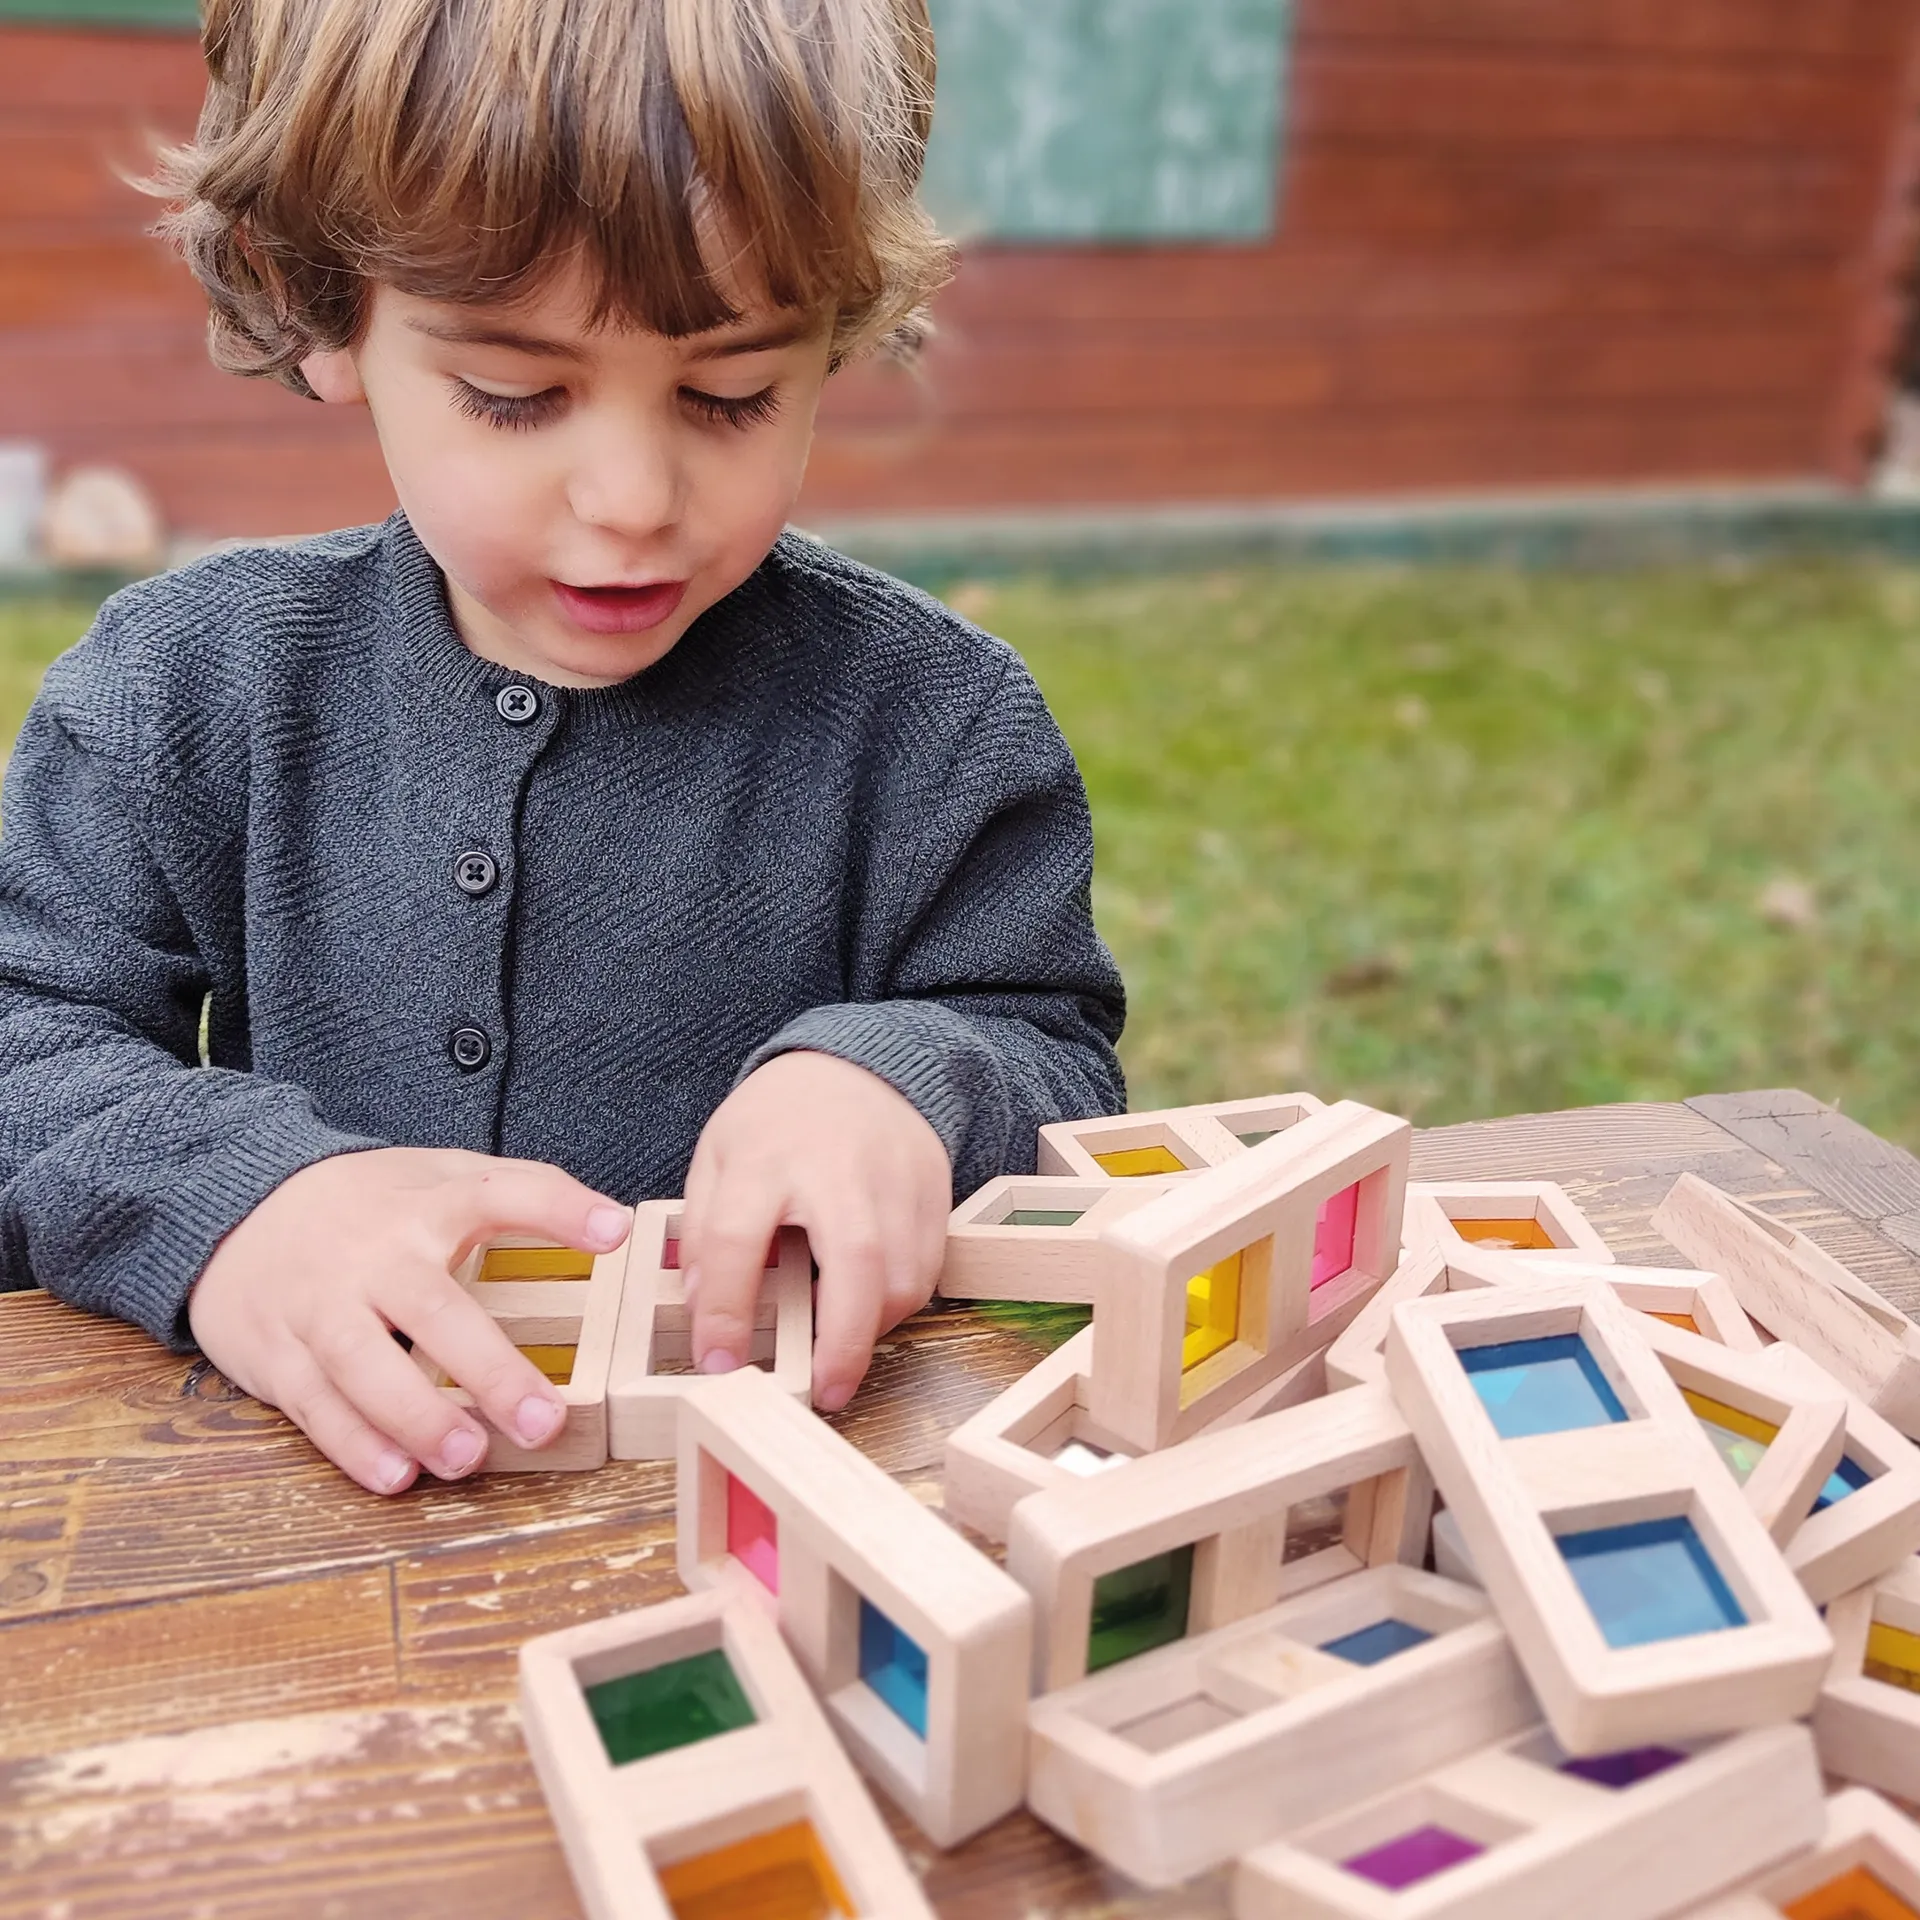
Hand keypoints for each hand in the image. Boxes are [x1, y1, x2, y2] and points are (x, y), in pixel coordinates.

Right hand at [188, 1147, 629, 1493]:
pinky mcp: (277, 1355)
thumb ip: (520, 1192)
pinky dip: (354, 1445)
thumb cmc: (370, 1204)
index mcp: (427, 1204)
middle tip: (543, 1421)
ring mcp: (320, 1305)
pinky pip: (316, 1406)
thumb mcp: (440, 1176)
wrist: (237, 1211)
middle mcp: (375, 1255)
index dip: (558, 1208)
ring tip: (470, 1458)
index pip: (501, 1194)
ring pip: (366, 1366)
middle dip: (489, 1370)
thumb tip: (616, 1226)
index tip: (614, 1231)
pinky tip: (397, 1475)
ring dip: (419, 1418)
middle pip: (433, 1311)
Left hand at [680, 1052, 949, 1412]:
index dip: (725, 1309)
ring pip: (904, 1274)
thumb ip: (706, 1227)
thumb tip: (703, 1307)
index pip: (738, 1238)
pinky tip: (870, 1310)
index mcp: (767, 1156)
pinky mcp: (935, 1190)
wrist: (860, 1066)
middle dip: (842, 1342)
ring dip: (873, 1330)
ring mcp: (897, 1178)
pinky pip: (929, 1267)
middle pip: (854, 1260)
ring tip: (841, 1353)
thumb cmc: (780, 1119)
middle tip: (823, 1393)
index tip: (717, 1363)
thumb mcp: (719, 1154)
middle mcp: (838, 1168)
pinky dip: (902, 1303)